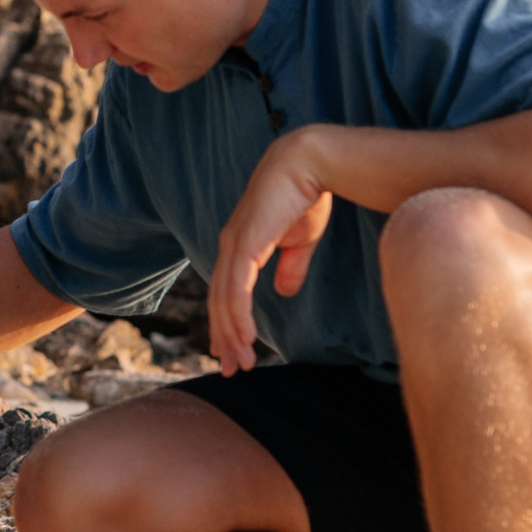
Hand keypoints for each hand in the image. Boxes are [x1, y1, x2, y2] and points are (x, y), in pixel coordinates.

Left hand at [210, 129, 334, 373]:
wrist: (312, 162)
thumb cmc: (307, 195)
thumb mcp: (300, 242)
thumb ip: (290, 267)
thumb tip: (284, 293)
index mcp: (240, 245)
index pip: (225, 292)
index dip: (227, 323)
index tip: (234, 351)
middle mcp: (229, 246)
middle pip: (219, 302)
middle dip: (225, 338)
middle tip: (232, 368)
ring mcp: (233, 244)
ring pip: (224, 301)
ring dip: (233, 336)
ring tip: (242, 363)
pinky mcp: (245, 243)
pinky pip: (237, 289)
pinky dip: (238, 317)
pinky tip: (245, 339)